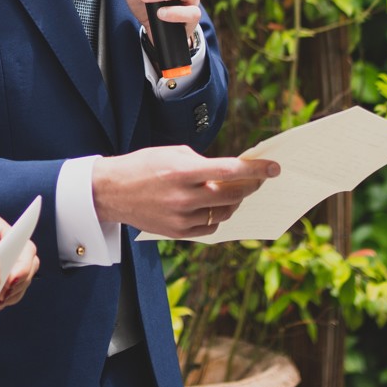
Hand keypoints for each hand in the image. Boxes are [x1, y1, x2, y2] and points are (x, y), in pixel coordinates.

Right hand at [89, 144, 279, 237]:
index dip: (256, 170)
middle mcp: (184, 197)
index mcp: (184, 171)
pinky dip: (218, 217)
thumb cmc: (144, 165)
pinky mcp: (177, 233)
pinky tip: (217, 206)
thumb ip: (204, 163)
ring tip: (234, 191)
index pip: (231, 171)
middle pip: (232, 195)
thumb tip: (233, 172)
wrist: (111, 191)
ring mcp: (181, 218)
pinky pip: (210, 228)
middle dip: (251, 186)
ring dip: (234, 202)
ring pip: (224, 213)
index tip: (274, 168)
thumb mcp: (174, 153)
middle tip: (259, 179)